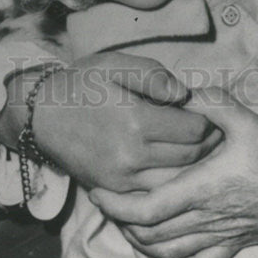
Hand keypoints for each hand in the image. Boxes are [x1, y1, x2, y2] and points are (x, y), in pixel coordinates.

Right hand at [0, 51, 222, 192]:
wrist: (43, 115)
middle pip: (191, 156)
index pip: (194, 128)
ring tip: (199, 145)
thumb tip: (185, 94)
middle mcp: (131, 155)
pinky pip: (155, 193)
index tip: (209, 109)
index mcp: (135, 120)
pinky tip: (175, 163)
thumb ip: (154, 76)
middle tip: (214, 127)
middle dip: (208, 142)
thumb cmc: (83, 84)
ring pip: (177, 179)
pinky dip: (171, 180)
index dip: (209, 118)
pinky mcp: (114, 192)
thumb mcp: (116, 65)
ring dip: (194, 164)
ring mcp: (122, 179)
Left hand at [89, 86, 257, 257]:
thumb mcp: (246, 119)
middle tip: (105, 200)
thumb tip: (182, 91)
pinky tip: (155, 254)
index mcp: (206, 188)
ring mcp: (220, 237)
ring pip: (166, 254)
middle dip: (120, 221)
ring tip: (124, 220)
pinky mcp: (232, 247)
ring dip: (138, 242)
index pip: (149, 210)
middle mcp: (208, 219)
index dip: (117, 206)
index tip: (99, 191)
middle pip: (149, 235)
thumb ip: (212, 103)